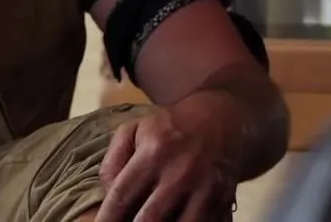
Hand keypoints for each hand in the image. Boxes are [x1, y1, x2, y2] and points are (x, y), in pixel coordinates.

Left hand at [95, 102, 237, 221]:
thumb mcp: (133, 129)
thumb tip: (108, 196)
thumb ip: (113, 161)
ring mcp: (205, 189)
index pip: (122, 196)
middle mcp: (180, 172)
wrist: (219, 119)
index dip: (107, 218)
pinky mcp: (223, 200)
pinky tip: (173, 219)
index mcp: (153, 152)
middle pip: (150, 219)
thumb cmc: (168, 127)